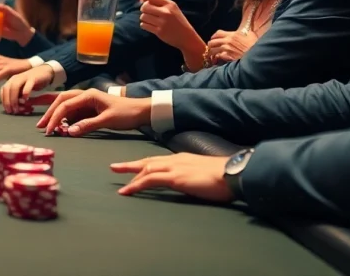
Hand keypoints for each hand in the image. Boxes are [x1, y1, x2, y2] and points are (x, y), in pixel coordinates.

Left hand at [0, 65, 54, 112]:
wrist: (45, 72)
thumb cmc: (32, 83)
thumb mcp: (22, 90)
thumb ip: (17, 97)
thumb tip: (13, 109)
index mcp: (11, 80)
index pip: (3, 90)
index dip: (4, 101)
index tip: (8, 110)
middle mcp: (15, 78)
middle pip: (7, 89)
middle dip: (8, 101)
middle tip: (12, 111)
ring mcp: (24, 77)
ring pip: (14, 87)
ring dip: (14, 99)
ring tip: (18, 108)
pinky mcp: (33, 78)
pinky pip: (27, 85)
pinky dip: (25, 93)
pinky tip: (26, 100)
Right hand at [35, 88, 149, 134]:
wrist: (141, 111)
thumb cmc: (126, 113)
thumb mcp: (108, 120)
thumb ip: (88, 125)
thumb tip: (69, 132)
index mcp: (89, 95)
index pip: (65, 105)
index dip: (55, 117)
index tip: (49, 130)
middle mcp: (86, 95)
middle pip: (61, 101)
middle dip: (49, 112)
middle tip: (40, 126)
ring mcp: (87, 102)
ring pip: (66, 105)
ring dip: (55, 114)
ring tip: (46, 126)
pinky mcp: (90, 109)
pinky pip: (73, 112)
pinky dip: (65, 118)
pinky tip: (61, 126)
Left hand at [111, 153, 233, 201]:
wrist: (234, 173)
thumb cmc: (225, 176)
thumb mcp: (205, 173)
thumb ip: (195, 175)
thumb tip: (192, 181)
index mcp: (183, 158)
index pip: (159, 160)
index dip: (144, 163)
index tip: (134, 166)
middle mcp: (176, 160)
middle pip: (148, 161)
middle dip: (131, 165)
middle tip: (115, 167)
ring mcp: (174, 167)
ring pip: (146, 169)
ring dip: (131, 176)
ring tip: (119, 185)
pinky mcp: (175, 177)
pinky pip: (150, 180)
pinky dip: (136, 185)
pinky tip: (127, 191)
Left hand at [138, 0, 201, 51]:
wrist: (187, 37)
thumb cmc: (177, 21)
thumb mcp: (173, 9)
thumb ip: (160, 3)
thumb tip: (142, 0)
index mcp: (170, 4)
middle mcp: (166, 12)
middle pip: (145, 6)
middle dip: (144, 9)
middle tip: (148, 12)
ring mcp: (162, 22)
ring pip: (143, 16)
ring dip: (144, 18)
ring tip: (151, 20)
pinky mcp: (159, 32)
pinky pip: (144, 25)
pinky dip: (144, 25)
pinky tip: (150, 25)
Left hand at [206, 30, 255, 63]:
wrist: (256, 55)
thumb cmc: (254, 45)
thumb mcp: (251, 36)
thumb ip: (247, 32)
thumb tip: (247, 32)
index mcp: (232, 35)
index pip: (218, 33)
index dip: (214, 36)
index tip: (213, 38)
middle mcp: (227, 41)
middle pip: (212, 41)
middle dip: (210, 45)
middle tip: (211, 47)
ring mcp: (226, 49)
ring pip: (212, 50)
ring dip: (211, 52)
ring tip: (212, 54)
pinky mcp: (227, 56)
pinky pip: (217, 56)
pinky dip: (216, 57)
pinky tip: (217, 58)